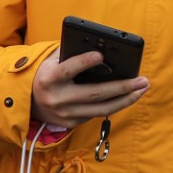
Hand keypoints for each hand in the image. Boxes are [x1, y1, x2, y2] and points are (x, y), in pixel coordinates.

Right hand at [32, 50, 149, 129]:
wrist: (29, 102)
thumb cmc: (49, 73)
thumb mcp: (53, 61)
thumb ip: (72, 53)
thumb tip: (103, 50)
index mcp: (49, 78)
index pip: (67, 70)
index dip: (83, 62)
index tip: (100, 55)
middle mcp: (57, 98)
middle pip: (94, 93)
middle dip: (121, 87)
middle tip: (142, 80)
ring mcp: (65, 114)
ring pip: (101, 108)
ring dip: (126, 99)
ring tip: (142, 88)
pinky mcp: (72, 123)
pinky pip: (98, 113)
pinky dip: (116, 104)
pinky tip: (129, 95)